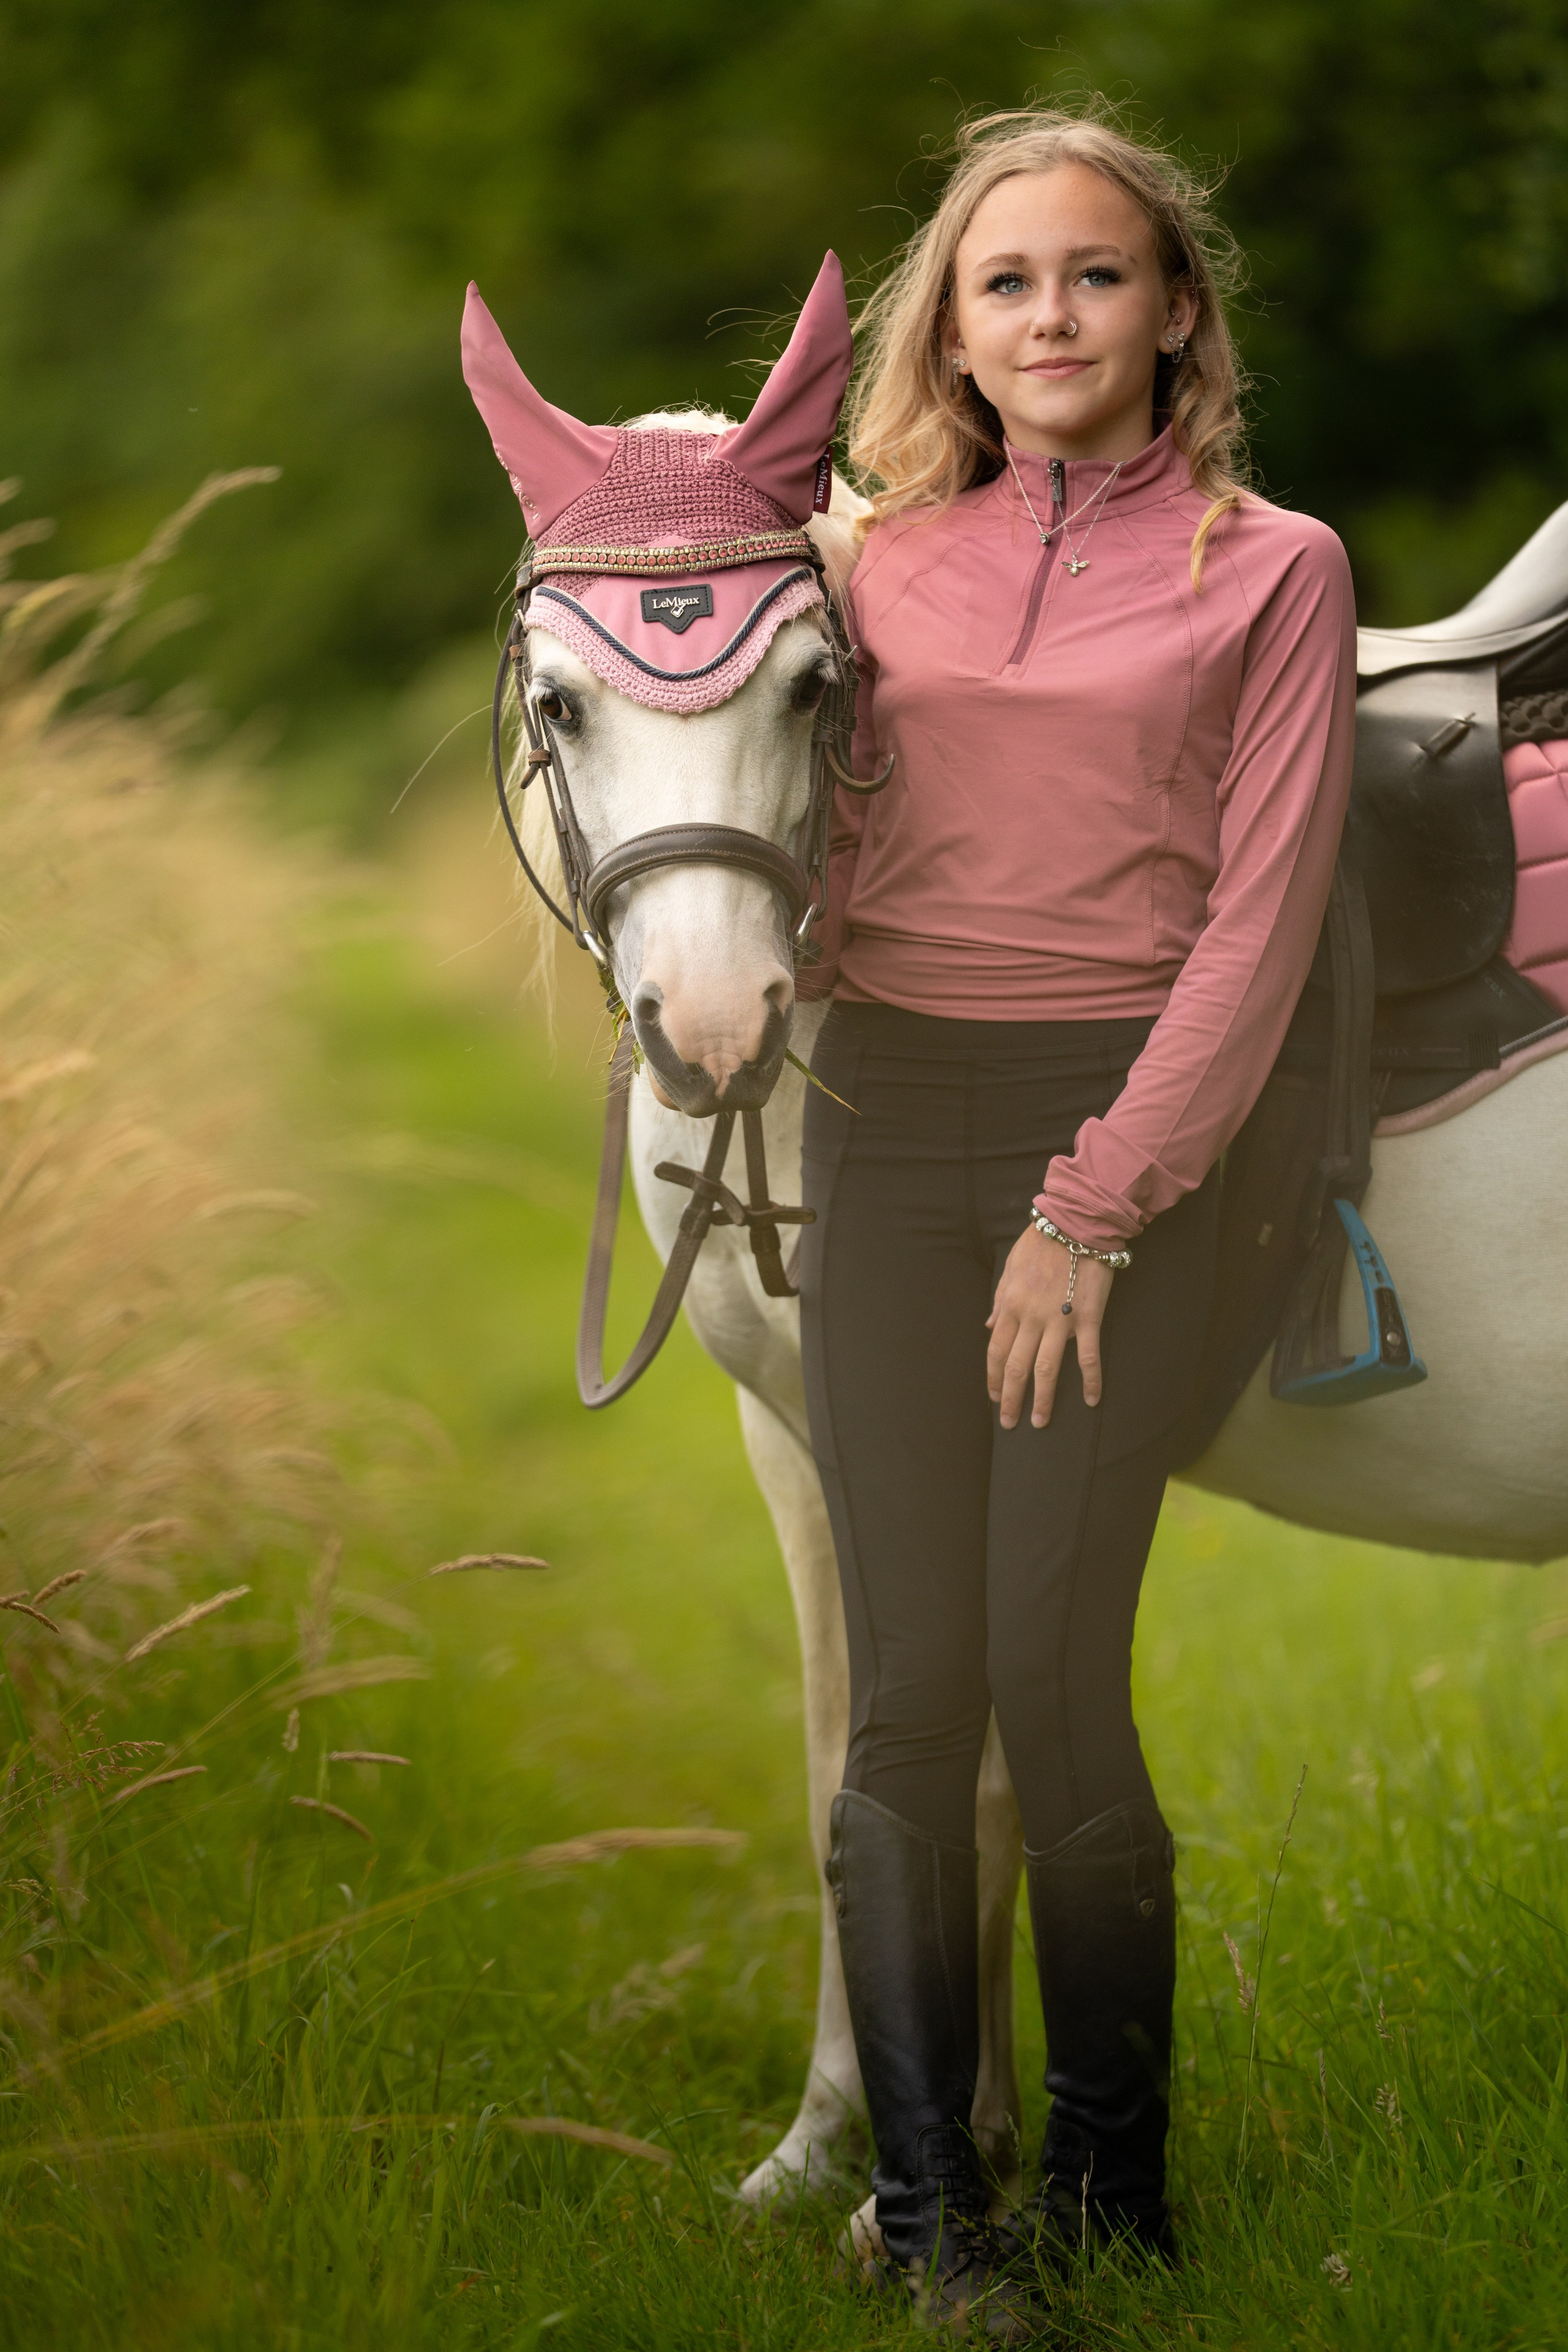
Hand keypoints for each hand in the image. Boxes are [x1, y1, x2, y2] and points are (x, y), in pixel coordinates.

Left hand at [986, 1226, 1115, 1429]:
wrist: (1077, 1223)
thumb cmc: (1041, 1242)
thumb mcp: (1010, 1267)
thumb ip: (1000, 1299)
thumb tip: (989, 1325)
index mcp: (1010, 1305)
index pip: (996, 1351)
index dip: (993, 1377)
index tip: (993, 1397)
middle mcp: (1031, 1317)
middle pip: (1016, 1367)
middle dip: (1010, 1398)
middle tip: (1010, 1423)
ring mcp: (1060, 1319)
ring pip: (1047, 1369)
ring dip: (1043, 1399)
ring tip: (1041, 1423)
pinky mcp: (1088, 1317)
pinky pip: (1087, 1356)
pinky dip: (1090, 1380)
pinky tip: (1092, 1400)